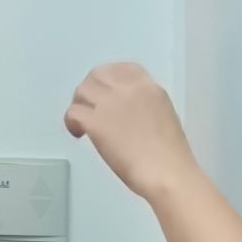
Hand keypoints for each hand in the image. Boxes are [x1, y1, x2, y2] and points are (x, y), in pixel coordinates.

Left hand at [65, 62, 198, 200]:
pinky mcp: (95, 121)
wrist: (166, 172)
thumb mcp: (162, 117)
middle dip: (91, 89)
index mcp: (149, 88)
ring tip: (84, 122)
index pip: (123, 69)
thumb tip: (126, 112)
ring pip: (82, 91)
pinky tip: (79, 134)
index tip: (105, 91)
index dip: (109, 78)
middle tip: (90, 107)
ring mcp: (110, 103)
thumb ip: (143, 107)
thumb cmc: (170, 155)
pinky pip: (73, 112)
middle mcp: (128, 89)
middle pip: (98, 75)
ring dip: (80, 104)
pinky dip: (71, 123)